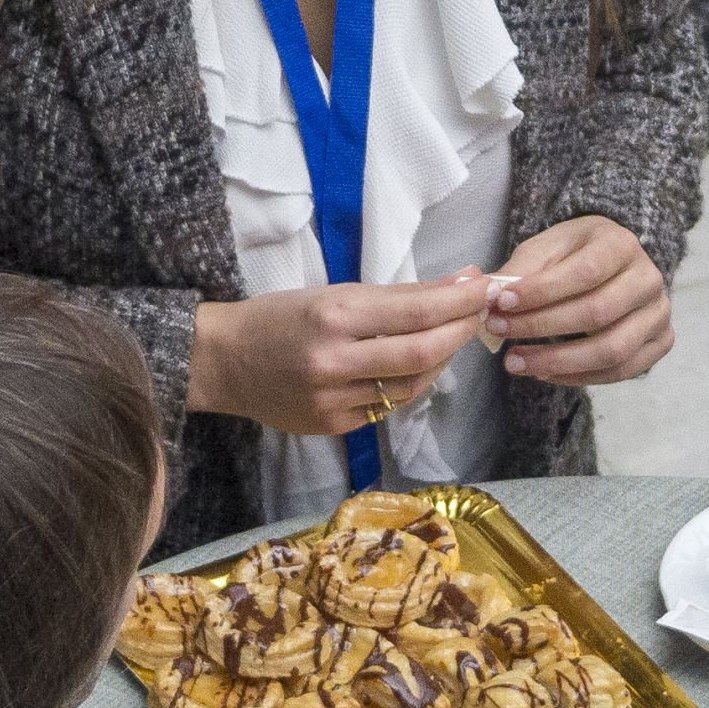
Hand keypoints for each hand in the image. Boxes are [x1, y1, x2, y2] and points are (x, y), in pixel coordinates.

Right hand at [187, 272, 492, 434]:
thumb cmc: (279, 317)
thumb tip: (459, 282)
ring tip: (453, 339)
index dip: (460, 301)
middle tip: (481, 314)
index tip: (485, 287)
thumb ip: (396, 295)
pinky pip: (387, 407)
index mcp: (334, 317)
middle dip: (461, 332)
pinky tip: (419, 369)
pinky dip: (410, 386)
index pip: (416, 312)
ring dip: (441, 361)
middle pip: (423, 353)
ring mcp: (333, 399)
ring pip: (412, 386)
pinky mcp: (332, 425)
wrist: (223, 361)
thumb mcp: (332, 294)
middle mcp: (335, 360)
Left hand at [483, 216, 674, 387]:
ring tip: (515, 363)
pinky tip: (544, 373)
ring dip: (557, 361)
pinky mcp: (661, 342)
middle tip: (498, 333)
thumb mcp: (545, 249)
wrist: (610, 265)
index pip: (584, 272)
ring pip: (611, 349)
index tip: (500, 303)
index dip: (542, 292)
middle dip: (541, 326)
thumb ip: (521, 271)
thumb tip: (489, 297)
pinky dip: (578, 377)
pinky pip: (621, 371)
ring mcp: (659, 313)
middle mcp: (649, 278)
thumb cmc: (573, 255)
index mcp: (622, 244)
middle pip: (597, 313)